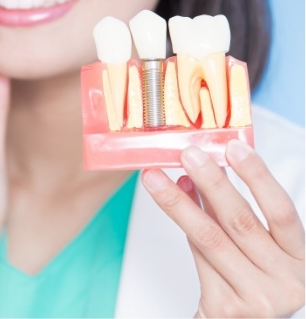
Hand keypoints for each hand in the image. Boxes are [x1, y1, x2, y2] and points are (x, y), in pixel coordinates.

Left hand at [142, 140, 304, 317]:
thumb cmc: (255, 277)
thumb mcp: (257, 243)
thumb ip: (231, 209)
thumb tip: (199, 173)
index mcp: (299, 258)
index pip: (281, 210)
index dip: (258, 176)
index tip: (233, 146)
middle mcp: (284, 280)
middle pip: (240, 221)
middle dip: (211, 182)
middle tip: (188, 154)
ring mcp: (256, 298)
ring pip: (209, 237)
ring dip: (179, 202)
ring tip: (156, 177)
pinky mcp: (225, 308)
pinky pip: (197, 256)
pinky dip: (183, 225)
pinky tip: (170, 201)